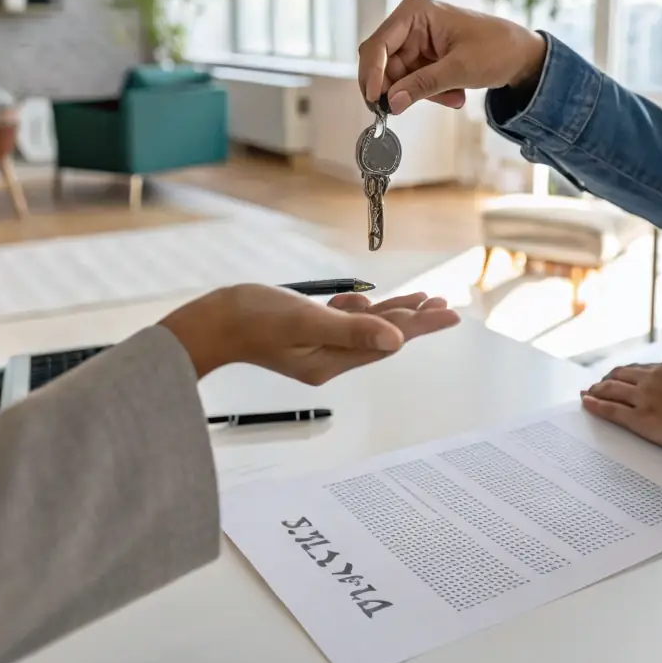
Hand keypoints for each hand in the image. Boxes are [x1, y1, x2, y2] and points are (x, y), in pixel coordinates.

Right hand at [161, 287, 458, 384]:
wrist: (210, 321)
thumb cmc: (250, 319)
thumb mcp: (305, 321)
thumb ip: (351, 331)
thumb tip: (395, 340)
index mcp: (331, 362)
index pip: (388, 343)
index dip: (422, 326)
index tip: (450, 314)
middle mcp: (328, 359)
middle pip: (382, 338)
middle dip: (414, 320)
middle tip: (444, 304)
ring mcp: (317, 347)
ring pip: (366, 329)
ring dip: (393, 314)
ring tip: (423, 300)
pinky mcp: (306, 334)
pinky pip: (344, 324)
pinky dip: (361, 312)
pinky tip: (371, 303)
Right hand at [358, 0, 546, 113]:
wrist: (522, 55)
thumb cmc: (497, 49)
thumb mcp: (460, 69)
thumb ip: (423, 85)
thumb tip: (392, 103)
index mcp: (415, 12)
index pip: (378, 45)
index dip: (371, 74)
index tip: (376, 100)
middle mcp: (409, 25)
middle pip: (382, 65)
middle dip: (401, 89)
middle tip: (410, 108)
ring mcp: (415, 43)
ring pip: (398, 79)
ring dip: (422, 94)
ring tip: (453, 97)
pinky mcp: (422, 59)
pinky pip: (412, 83)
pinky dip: (430, 94)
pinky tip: (454, 95)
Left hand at [580, 360, 661, 462]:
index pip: (641, 369)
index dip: (627, 374)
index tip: (619, 377)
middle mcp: (654, 378)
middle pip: (621, 375)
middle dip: (607, 380)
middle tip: (598, 385)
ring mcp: (646, 398)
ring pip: (612, 390)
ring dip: (597, 391)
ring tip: (589, 394)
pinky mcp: (642, 419)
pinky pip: (611, 410)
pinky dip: (596, 405)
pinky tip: (587, 404)